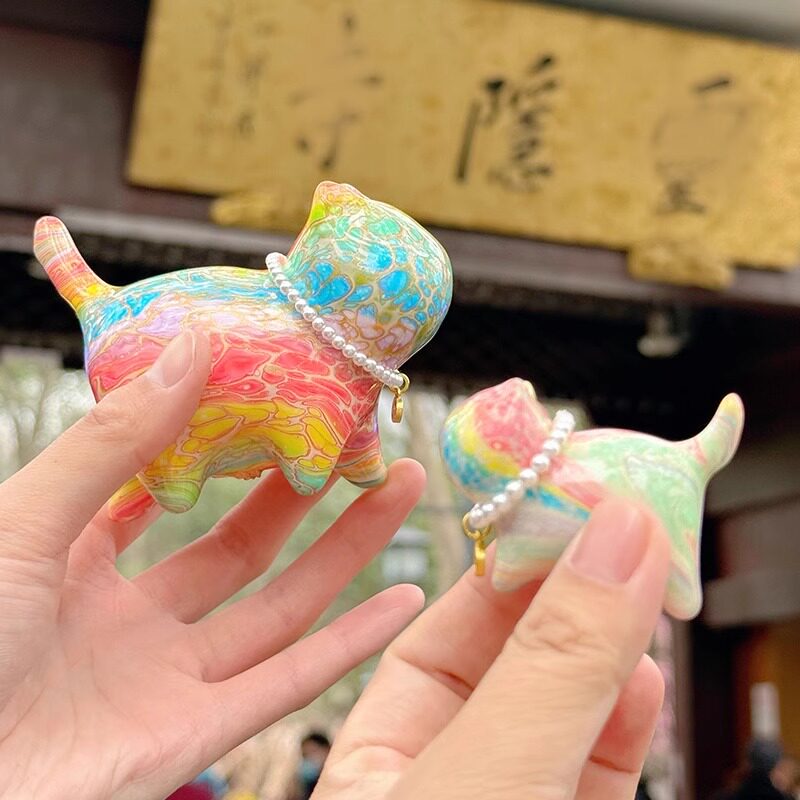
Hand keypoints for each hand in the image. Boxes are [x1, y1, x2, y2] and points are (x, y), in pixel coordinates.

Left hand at [0, 331, 424, 799]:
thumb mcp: (24, 521)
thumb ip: (112, 440)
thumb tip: (191, 347)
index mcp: (74, 565)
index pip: (163, 496)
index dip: (218, 452)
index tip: (268, 405)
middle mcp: (130, 623)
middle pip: (240, 549)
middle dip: (301, 493)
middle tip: (355, 440)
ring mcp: (167, 683)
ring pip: (280, 609)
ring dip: (346, 551)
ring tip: (401, 488)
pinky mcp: (194, 738)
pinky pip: (288, 684)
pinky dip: (352, 644)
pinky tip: (405, 601)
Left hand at [314, 499, 671, 799]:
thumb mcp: (485, 775)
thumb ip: (552, 666)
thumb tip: (616, 534)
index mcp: (370, 763)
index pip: (431, 637)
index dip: (500, 570)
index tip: (556, 511)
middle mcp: (434, 782)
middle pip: (505, 668)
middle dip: (563, 598)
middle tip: (619, 529)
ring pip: (558, 716)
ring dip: (605, 650)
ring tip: (644, 583)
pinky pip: (592, 770)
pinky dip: (624, 723)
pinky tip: (647, 675)